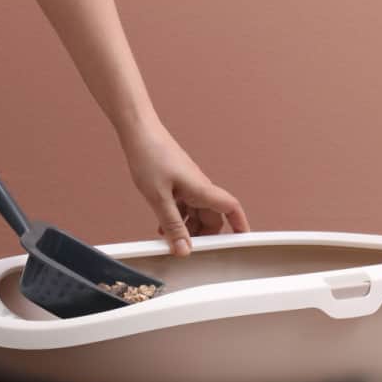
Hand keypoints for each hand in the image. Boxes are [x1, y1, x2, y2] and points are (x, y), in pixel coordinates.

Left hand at [121, 123, 248, 255]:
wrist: (138, 131)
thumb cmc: (150, 156)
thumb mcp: (158, 198)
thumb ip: (172, 225)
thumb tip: (184, 249)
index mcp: (201, 189)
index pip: (231, 208)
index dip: (240, 225)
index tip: (243, 240)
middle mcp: (199, 187)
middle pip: (212, 217)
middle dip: (204, 235)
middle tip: (189, 250)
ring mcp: (189, 184)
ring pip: (197, 212)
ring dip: (188, 227)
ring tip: (170, 239)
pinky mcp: (177, 182)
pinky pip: (184, 205)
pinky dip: (177, 217)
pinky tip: (162, 225)